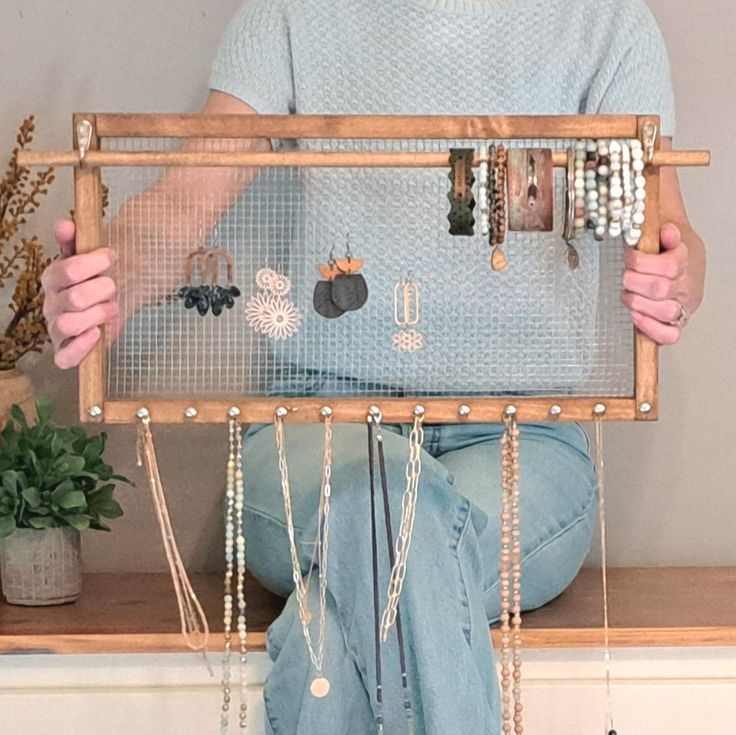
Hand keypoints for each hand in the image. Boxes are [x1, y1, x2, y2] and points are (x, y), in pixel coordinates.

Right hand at [41, 219, 118, 368]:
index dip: (95, 263)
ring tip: (111, 307)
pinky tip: (97, 333)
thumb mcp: (90, 253)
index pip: (68, 270)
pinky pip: (64, 357)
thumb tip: (65, 225)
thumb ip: (76, 239)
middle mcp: (50, 304)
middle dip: (103, 291)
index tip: (111, 257)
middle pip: (75, 298)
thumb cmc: (99, 276)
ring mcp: (57, 328)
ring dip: (99, 314)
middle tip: (113, 287)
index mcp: (52, 277)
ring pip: (70, 324)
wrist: (114, 298)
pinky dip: (80, 348)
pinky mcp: (66, 350)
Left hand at [620, 223, 692, 344]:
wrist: (681, 263)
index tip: (630, 257)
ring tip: (629, 294)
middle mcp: (687, 287)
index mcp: (687, 263)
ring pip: (664, 312)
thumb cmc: (666, 251)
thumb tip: (667, 232)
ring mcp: (683, 307)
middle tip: (627, 276)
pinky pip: (669, 336)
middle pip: (660, 289)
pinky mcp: (675, 325)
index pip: (669, 266)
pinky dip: (650, 328)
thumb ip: (666, 232)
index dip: (641, 262)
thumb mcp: (666, 234)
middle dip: (633, 282)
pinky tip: (636, 315)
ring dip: (637, 302)